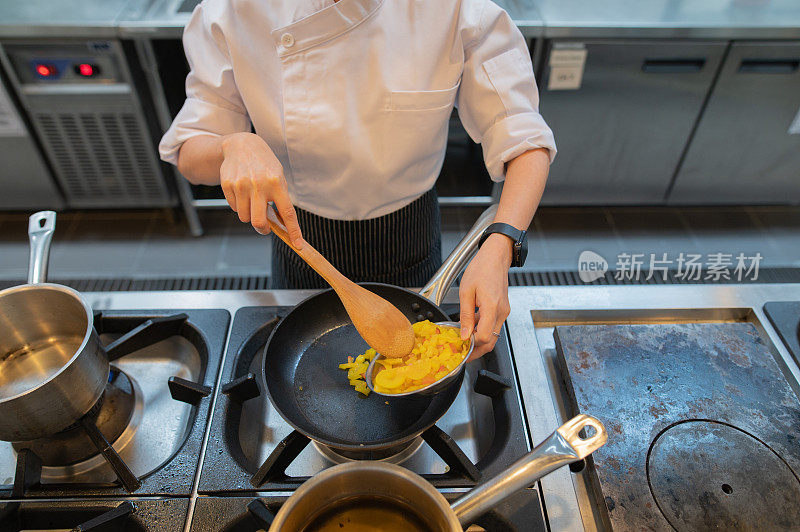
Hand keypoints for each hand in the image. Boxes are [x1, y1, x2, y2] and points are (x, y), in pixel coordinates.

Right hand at [219, 132, 302, 246]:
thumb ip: (280, 199)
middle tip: (265, 228)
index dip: (293, 231)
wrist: (241, 146)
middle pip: (258, 222)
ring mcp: (241, 185)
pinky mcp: (227, 184)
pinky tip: (242, 192)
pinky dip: (239, 205)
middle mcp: (259, 185)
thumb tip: (281, 225)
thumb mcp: (278, 177)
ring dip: (249, 215)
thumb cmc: (264, 165)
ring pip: (244, 217)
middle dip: (262, 230)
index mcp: (276, 183)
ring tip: (252, 201)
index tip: (298, 244)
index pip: (287, 212)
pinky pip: (233, 207)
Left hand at [458, 233, 512, 359]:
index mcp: (492, 307)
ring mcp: (504, 311)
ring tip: (464, 340)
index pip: (484, 337)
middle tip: (463, 353)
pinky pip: (493, 325)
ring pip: (493, 335)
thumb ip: (465, 315)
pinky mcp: (503, 309)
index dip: (472, 345)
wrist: (495, 257)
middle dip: (477, 350)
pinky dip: (483, 330)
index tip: (460, 346)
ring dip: (479, 340)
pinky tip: (471, 326)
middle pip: (491, 341)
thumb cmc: (481, 268)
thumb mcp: (466, 291)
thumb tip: (464, 334)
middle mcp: (501, 312)